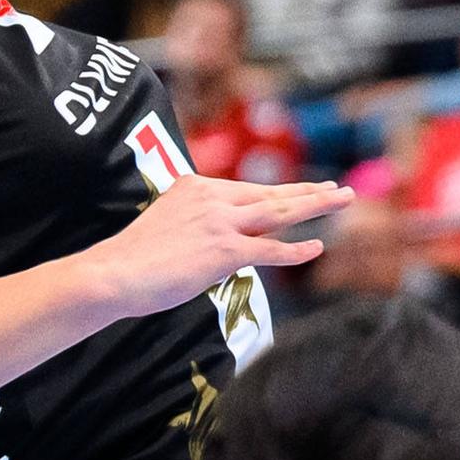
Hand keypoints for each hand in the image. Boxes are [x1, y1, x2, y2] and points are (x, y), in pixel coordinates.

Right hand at [79, 174, 350, 323]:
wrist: (115, 273)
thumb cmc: (131, 259)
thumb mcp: (164, 226)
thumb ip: (190, 225)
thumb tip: (206, 245)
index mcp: (194, 186)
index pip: (245, 191)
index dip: (278, 193)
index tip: (302, 190)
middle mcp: (211, 198)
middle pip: (271, 193)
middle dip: (309, 191)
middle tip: (339, 188)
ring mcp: (220, 223)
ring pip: (279, 211)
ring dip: (315, 204)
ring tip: (343, 198)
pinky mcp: (224, 250)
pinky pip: (269, 249)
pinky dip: (295, 249)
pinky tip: (317, 246)